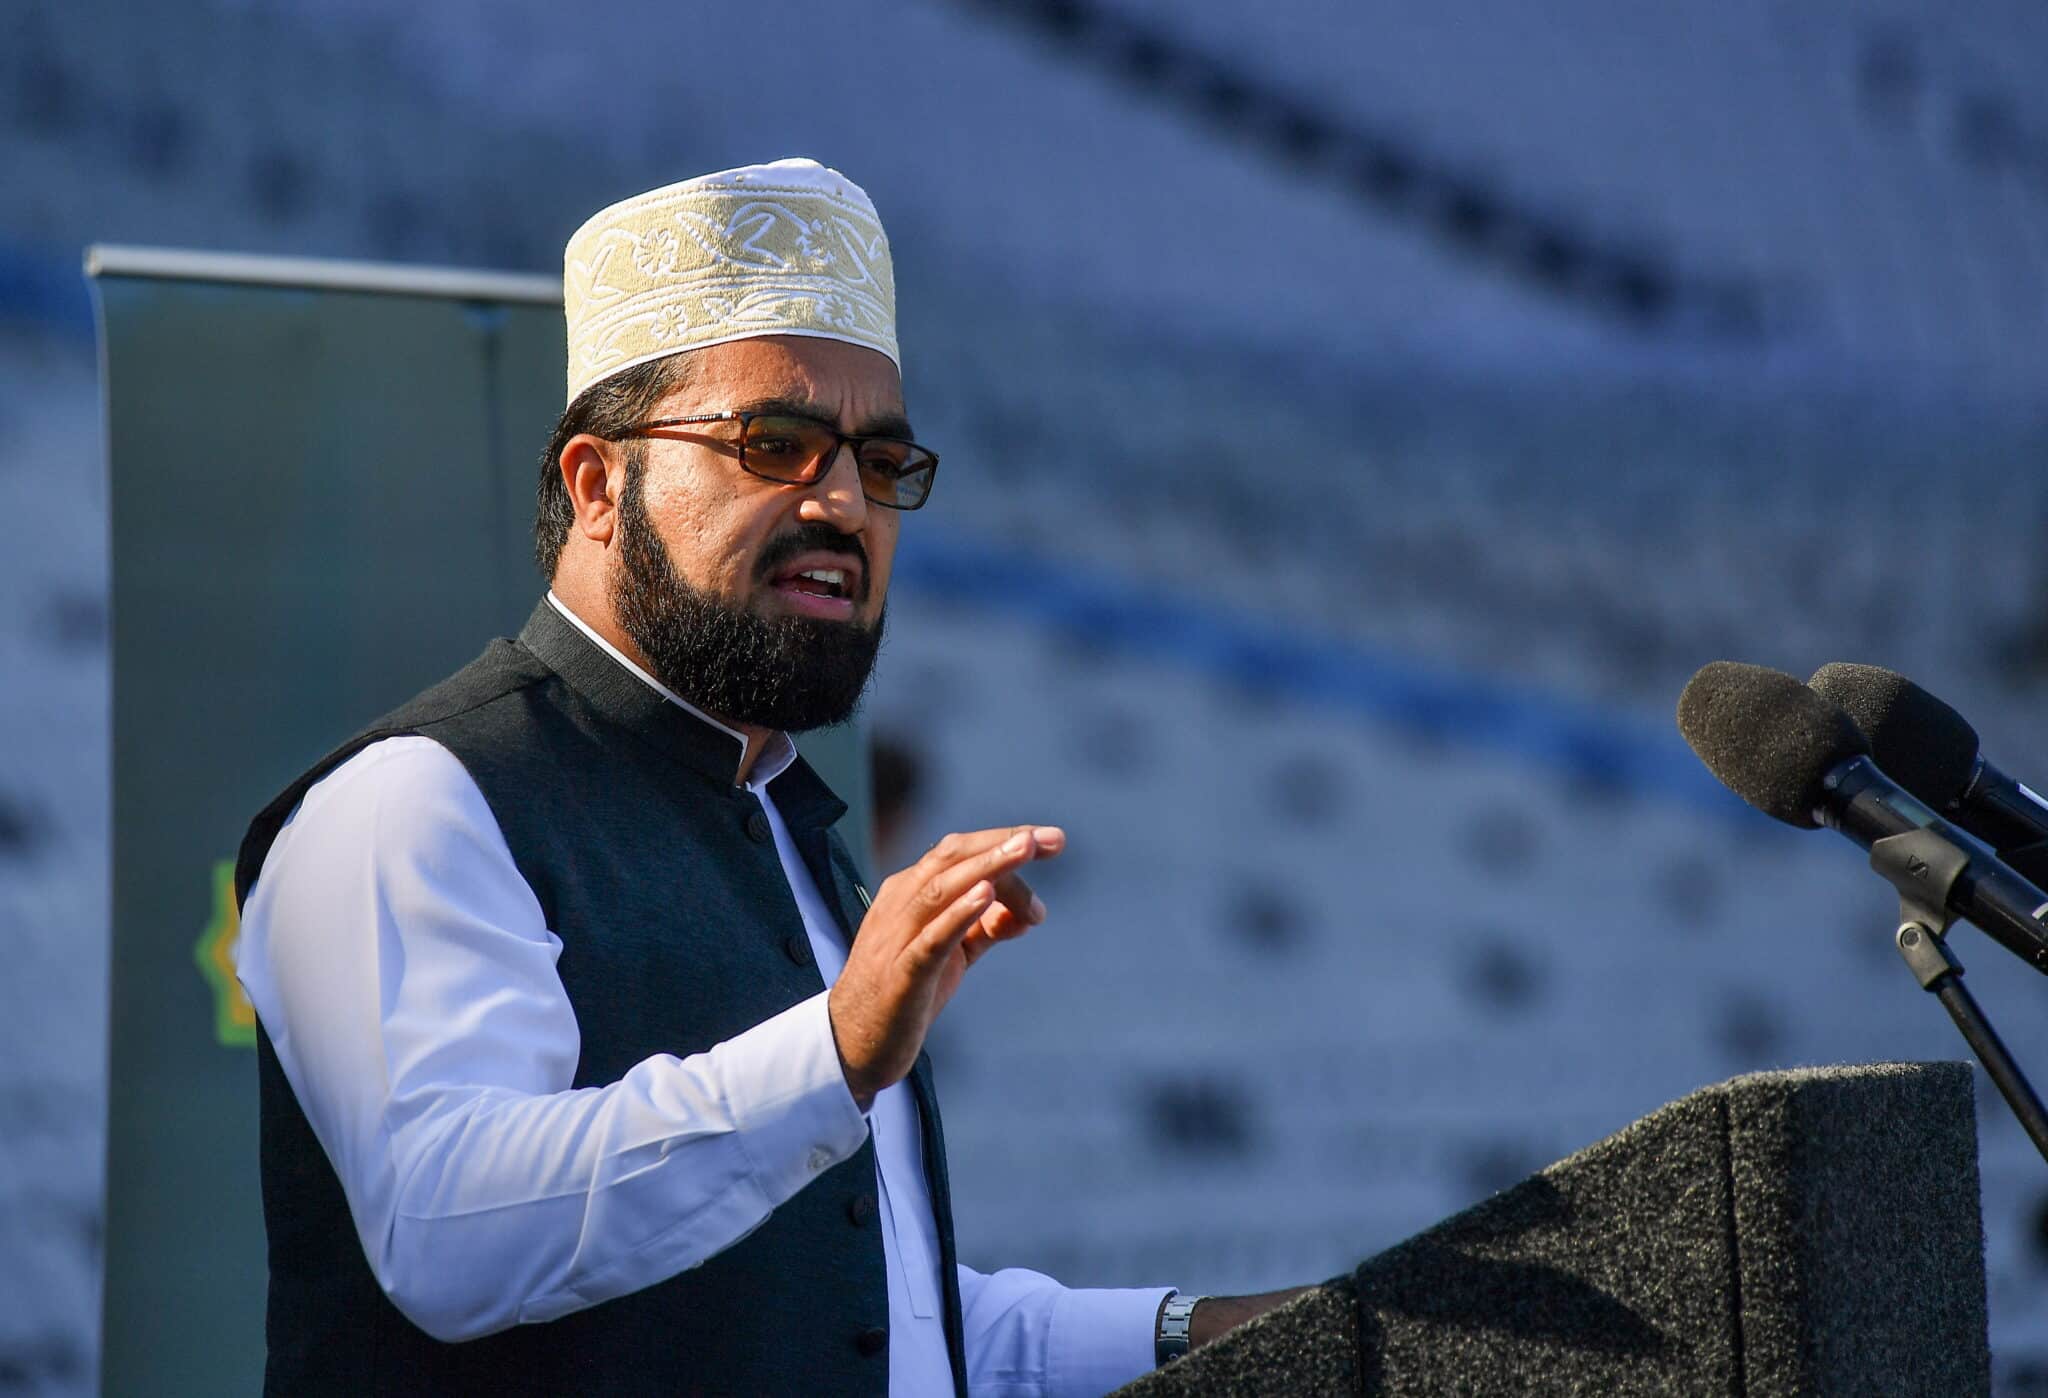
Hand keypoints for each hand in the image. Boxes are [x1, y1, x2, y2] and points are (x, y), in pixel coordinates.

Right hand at [827, 825, 1063, 1109]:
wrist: (852, 1044)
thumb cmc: (903, 993)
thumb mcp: (950, 953)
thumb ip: (984, 928)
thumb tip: (1029, 913)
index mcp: (910, 893)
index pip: (960, 854)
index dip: (1005, 842)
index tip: (1051, 840)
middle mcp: (900, 905)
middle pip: (953, 858)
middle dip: (1004, 843)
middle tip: (1052, 839)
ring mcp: (897, 937)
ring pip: (942, 887)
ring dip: (988, 865)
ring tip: (1026, 848)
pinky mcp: (902, 974)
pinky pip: (931, 937)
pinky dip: (959, 912)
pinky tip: (987, 894)